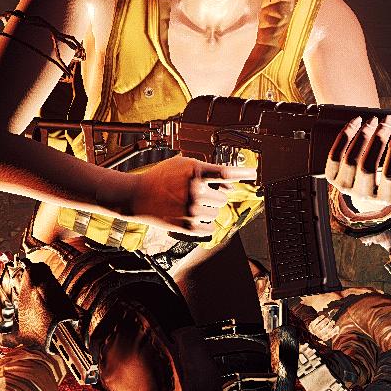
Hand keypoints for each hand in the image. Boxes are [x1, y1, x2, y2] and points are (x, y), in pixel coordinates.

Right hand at [125, 154, 255, 234]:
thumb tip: (228, 178)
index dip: (243, 173)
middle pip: (224, 197)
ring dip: (210, 209)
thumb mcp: (181, 163)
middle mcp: (196, 191)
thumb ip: (204, 168)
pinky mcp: (188, 226)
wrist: (137, 196)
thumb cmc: (159, 178)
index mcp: (195, 172)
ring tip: (194, 204)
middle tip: (203, 194)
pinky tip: (196, 217)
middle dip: (217, 196)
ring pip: (217, 212)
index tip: (253, 173)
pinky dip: (206, 224)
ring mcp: (192, 210)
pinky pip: (210, 228)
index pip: (227, 173)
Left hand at [324, 115, 390, 207]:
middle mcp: (364, 196)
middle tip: (388, 121)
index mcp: (388, 198)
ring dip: (362, 135)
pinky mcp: (333, 178)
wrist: (372, 184)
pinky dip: (344, 137)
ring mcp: (345, 188)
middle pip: (368, 166)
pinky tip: (354, 124)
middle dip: (379, 139)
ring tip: (374, 120)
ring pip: (350, 160)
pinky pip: (334, 156)